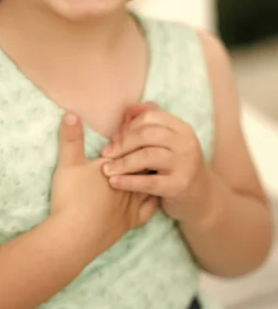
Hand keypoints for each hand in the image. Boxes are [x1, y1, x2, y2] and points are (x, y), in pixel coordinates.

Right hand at [51, 113, 158, 257]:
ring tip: (153, 166)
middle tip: (148, 146)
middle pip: (144, 164)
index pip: (132, 147)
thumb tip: (71, 113)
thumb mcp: (67, 164)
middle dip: (145, 154)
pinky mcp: (130, 224)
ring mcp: (131, 205)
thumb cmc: (71, 198)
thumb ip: (71, 138)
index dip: (135, 138)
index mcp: (116, 166)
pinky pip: (149, 209)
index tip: (138, 128)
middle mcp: (129, 183)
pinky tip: (152, 196)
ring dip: (150, 175)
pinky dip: (153, 200)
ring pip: (149, 184)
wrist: (73, 237)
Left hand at [101, 103, 212, 223]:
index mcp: (181, 128)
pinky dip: (128, 181)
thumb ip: (150, 124)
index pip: (150, 117)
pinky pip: (149, 182)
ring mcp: (185, 164)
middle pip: (146, 135)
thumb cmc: (176, 166)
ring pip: (146, 156)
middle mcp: (186, 142)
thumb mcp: (168, 142)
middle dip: (122, 143)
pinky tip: (114, 183)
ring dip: (122, 163)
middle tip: (106, 154)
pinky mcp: (180, 186)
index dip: (128, 126)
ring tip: (106, 169)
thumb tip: (128, 110)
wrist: (202, 198)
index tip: (113, 138)